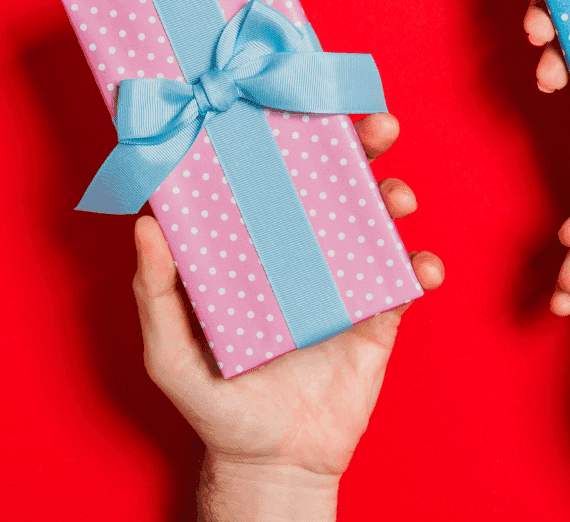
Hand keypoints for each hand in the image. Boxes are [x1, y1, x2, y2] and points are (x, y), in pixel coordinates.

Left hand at [133, 113, 443, 521]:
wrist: (274, 466)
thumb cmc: (217, 406)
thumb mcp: (171, 353)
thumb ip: (158, 293)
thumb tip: (148, 224)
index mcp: (254, 249)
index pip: (273, 180)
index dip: (290, 139)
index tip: (299, 103)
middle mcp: (301, 255)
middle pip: (335, 186)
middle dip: (361, 149)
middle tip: (377, 129)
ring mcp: (343, 284)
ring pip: (376, 222)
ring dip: (393, 197)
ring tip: (397, 198)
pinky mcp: (378, 319)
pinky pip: (405, 283)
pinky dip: (421, 268)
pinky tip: (420, 268)